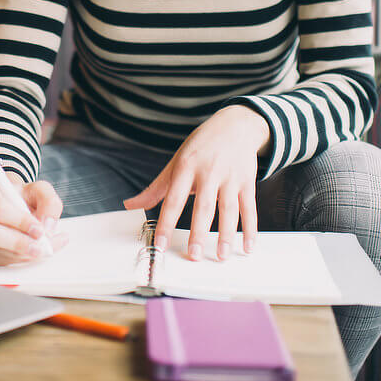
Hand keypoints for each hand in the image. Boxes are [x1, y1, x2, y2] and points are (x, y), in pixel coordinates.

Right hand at [0, 178, 67, 265]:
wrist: (17, 206)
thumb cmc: (23, 197)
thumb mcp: (39, 190)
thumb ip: (48, 202)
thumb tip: (48, 225)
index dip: (19, 221)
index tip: (38, 228)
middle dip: (17, 241)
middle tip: (40, 244)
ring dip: (22, 253)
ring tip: (43, 248)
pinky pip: (0, 261)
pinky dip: (21, 259)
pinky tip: (35, 252)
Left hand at [123, 105, 270, 261]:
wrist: (235, 124)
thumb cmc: (201, 146)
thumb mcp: (177, 161)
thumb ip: (156, 187)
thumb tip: (131, 205)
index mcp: (186, 167)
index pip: (173, 200)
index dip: (166, 224)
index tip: (160, 245)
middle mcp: (208, 172)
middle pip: (203, 206)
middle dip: (198, 232)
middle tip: (193, 255)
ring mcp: (230, 177)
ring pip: (229, 209)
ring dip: (226, 234)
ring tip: (220, 256)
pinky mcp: (247, 181)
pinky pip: (249, 208)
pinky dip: (250, 229)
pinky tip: (247, 247)